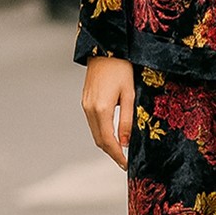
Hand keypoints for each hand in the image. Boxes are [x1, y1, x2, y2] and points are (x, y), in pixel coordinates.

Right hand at [81, 56, 135, 170]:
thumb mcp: (130, 94)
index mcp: (101, 108)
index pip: (108, 141)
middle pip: (99, 140)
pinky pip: (93, 123)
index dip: (117, 155)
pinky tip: (113, 135)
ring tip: (121, 151)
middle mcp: (90, 109)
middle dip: (112, 153)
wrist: (105, 49)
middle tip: (125, 162)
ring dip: (107, 144)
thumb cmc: (122, 69)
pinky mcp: (85, 101)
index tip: (126, 165)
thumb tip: (126, 142)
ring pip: (95, 133)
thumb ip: (127, 120)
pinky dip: (102, 133)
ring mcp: (85, 105)